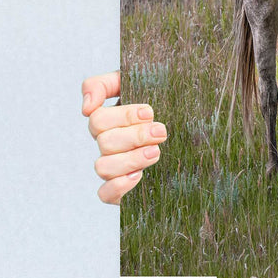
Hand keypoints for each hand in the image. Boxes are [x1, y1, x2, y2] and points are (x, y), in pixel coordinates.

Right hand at [82, 71, 165, 204]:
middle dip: (135, 136)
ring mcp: (113, 167)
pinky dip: (118, 186)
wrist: (191, 130)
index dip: (123, 116)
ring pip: (103, 167)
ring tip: (156, 152)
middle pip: (105, 143)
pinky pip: (104, 194)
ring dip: (131, 159)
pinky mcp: (121, 190)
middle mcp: (108, 145)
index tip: (150, 112)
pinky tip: (139, 176)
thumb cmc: (162, 102)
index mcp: (109, 121)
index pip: (98, 119)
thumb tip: (86, 107)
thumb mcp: (137, 83)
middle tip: (161, 132)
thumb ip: (104, 84)